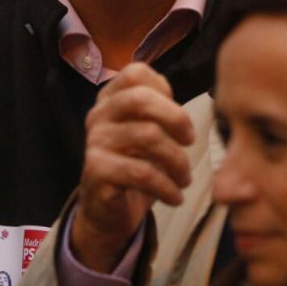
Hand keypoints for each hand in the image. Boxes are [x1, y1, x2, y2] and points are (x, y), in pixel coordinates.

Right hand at [69, 63, 195, 272]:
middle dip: (176, 118)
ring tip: (185, 178)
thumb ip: (159, 112)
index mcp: (110, 99)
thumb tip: (183, 112)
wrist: (108, 212)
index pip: (135, 73)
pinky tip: (175, 197)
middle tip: (191, 141)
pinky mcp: (96, 171)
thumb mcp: (147, 133)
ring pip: (148, 136)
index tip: (179, 118)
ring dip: (178, 161)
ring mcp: (95, 142)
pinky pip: (141, 173)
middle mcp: (98, 115)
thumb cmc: (135, 166)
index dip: (164, 89)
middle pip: (140, 99)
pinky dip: (167, 187)